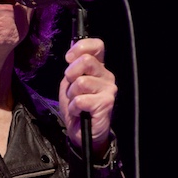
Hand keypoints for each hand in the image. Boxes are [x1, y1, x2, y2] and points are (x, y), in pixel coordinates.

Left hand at [58, 38, 117, 155]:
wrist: (82, 132)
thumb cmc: (76, 106)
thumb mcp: (69, 83)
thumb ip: (72, 67)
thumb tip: (71, 54)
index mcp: (98, 67)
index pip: (97, 45)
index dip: (80, 48)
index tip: (68, 59)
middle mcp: (106, 75)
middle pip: (86, 61)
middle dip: (70, 74)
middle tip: (71, 88)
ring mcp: (108, 89)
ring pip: (81, 82)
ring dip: (72, 95)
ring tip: (76, 102)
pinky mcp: (106, 103)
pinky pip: (80, 100)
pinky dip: (74, 108)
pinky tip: (79, 112)